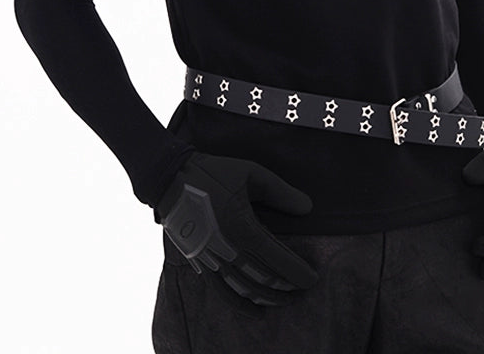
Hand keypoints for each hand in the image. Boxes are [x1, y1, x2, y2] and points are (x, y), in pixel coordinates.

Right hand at [153, 150, 318, 306]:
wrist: (170, 178)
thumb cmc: (213, 172)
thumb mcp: (251, 173)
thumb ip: (280, 192)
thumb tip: (307, 208)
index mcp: (241, 226)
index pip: (276, 259)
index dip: (297, 272)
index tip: (313, 278)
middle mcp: (226, 248)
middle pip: (263, 278)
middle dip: (287, 287)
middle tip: (304, 288)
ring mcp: (211, 258)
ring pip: (244, 288)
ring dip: (268, 297)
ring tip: (286, 299)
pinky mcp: (199, 261)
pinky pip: (222, 291)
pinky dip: (240, 304)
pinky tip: (255, 310)